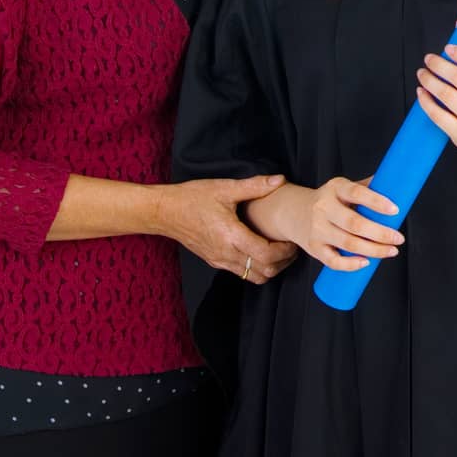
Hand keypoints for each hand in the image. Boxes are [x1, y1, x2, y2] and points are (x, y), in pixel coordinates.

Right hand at [155, 176, 297, 283]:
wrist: (164, 211)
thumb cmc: (192, 198)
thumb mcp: (224, 188)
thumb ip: (254, 186)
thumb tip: (279, 180)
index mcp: (231, 236)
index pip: (266, 255)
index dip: (285, 251)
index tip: (292, 240)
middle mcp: (226, 253)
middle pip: (264, 271)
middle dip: (283, 262)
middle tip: (291, 247)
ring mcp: (220, 260)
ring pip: (253, 276)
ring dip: (271, 268)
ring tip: (279, 251)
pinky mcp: (215, 261)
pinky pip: (241, 272)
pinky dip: (256, 267)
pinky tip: (260, 251)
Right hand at [277, 178, 402, 271]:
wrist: (294, 211)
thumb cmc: (329, 200)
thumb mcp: (344, 187)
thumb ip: (368, 187)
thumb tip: (397, 185)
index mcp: (335, 188)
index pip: (357, 193)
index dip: (377, 202)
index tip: (395, 210)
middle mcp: (323, 208)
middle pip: (355, 224)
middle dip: (380, 234)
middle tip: (398, 238)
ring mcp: (317, 229)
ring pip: (348, 244)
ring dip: (373, 250)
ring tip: (391, 251)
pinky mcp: (314, 248)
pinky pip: (333, 261)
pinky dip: (351, 265)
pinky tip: (367, 262)